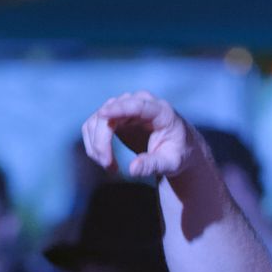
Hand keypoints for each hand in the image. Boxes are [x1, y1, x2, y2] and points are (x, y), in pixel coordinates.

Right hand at [80, 92, 215, 183]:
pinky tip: (105, 159)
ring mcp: (125, 107)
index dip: (119, 108)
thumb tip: (133, 169)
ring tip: (109, 166)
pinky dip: (94, 143)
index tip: (103, 115)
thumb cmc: (177, 153)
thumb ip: (153, 165)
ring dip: (96, 143)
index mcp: (161, 110)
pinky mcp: (115, 116)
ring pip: (98, 118)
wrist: (176, 148)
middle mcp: (140, 102)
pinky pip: (95, 125)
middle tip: (107, 164)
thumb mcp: (171, 163)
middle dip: (103, 138)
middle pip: (111, 111)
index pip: (138, 104)